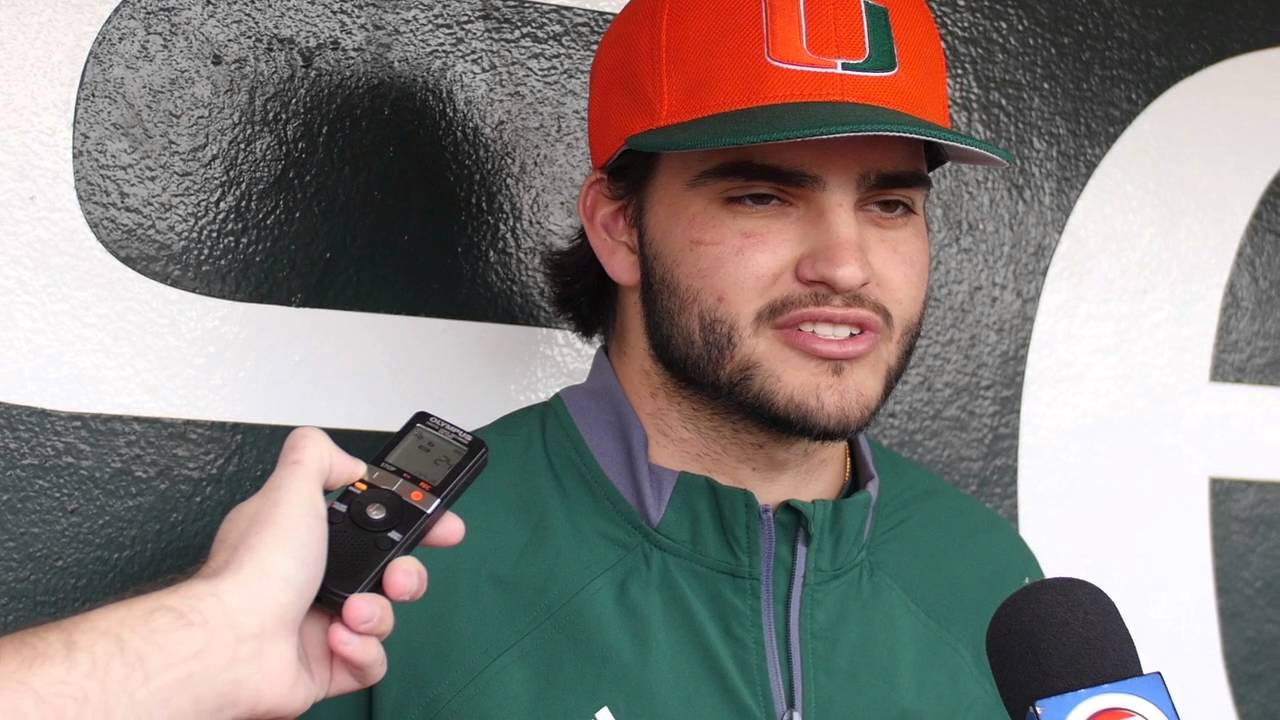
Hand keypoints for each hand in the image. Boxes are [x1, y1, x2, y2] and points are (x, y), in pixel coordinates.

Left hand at [196, 427, 464, 718]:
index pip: (372, 523)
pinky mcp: (326, 666)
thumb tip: (348, 461)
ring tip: (352, 610)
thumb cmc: (256, 571)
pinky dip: (362, 650)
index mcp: (306, 536)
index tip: (440, 523)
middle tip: (398, 575)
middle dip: (406, 573)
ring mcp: (319, 624)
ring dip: (377, 613)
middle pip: (388, 570)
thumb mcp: (290, 488)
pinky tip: (338, 639)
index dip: (412, 521)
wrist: (234, 644)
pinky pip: (370, 661)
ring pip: (383, 616)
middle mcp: (312, 578)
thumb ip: (318, 456)